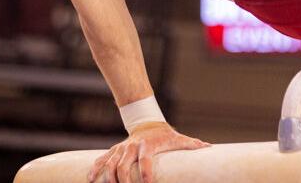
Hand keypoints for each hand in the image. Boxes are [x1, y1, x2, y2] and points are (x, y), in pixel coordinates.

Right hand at [87, 122, 209, 182]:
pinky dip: (94, 170)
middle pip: (123, 165)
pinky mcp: (114, 151)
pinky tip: (90, 181)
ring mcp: (121, 149)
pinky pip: (101, 160)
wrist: (148, 123)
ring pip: (110, 163)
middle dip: (123, 180)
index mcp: (148, 145)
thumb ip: (193, 145)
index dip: (145, 173)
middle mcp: (132, 146)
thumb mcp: (179, 139)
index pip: (145, 160)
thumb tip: (209, 147)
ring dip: (107, 178)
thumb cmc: (166, 136)